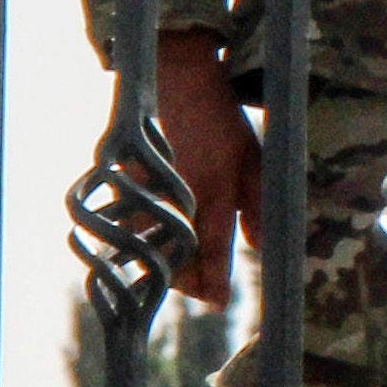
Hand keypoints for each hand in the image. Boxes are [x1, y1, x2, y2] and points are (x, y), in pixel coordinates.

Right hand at [156, 28, 261, 309]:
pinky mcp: (126, 180)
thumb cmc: (225, 125)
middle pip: (174, 254)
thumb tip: (260, 247)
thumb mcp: (256, 161)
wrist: (181, 82)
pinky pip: (130, 220)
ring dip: (160, 263)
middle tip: (200, 291)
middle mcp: (180, 192)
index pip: (213, 246)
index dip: (215, 280)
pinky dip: (138, 237)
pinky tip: (151, 244)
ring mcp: (149, 187)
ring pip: (146, 243)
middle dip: (185, 280)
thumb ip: (259, 206)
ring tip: (180, 274)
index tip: (218, 304)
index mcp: (216, 188)